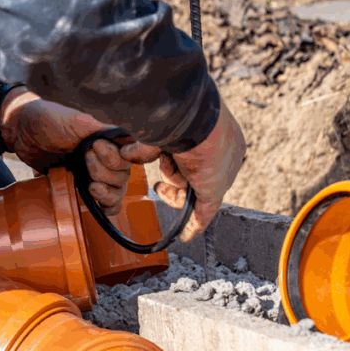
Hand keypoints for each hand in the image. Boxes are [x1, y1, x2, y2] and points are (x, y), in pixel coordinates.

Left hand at [0, 87, 144, 215]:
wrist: (20, 132)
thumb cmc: (46, 120)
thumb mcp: (75, 121)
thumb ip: (101, 130)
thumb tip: (126, 137)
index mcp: (108, 138)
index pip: (135, 152)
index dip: (132, 156)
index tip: (112, 152)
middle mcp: (106, 156)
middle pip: (125, 175)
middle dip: (107, 170)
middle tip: (85, 157)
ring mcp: (94, 173)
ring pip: (117, 191)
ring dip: (107, 191)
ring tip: (90, 184)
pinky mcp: (81, 187)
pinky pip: (104, 203)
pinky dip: (105, 206)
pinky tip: (95, 202)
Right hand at [119, 100, 245, 241]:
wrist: (195, 120)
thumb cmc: (179, 116)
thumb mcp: (162, 128)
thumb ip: (149, 143)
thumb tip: (127, 153)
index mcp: (215, 133)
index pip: (196, 158)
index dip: (176, 166)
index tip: (163, 168)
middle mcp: (222, 154)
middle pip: (193, 177)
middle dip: (174, 182)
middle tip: (159, 186)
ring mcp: (220, 174)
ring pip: (191, 191)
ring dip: (173, 188)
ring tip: (164, 180)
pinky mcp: (214, 191)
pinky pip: (204, 213)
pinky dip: (194, 224)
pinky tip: (185, 235)